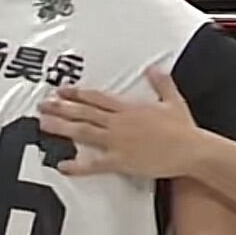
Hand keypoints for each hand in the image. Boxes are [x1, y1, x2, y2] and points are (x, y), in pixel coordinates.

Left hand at [37, 69, 202, 178]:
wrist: (192, 150)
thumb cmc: (184, 129)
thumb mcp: (173, 100)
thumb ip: (161, 82)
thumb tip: (153, 68)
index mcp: (130, 108)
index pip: (97, 98)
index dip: (77, 94)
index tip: (62, 90)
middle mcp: (119, 123)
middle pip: (84, 113)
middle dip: (61, 108)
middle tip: (43, 105)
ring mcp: (118, 142)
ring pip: (83, 133)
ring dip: (62, 128)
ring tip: (44, 125)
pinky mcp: (120, 161)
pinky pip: (94, 164)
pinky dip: (77, 166)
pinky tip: (62, 165)